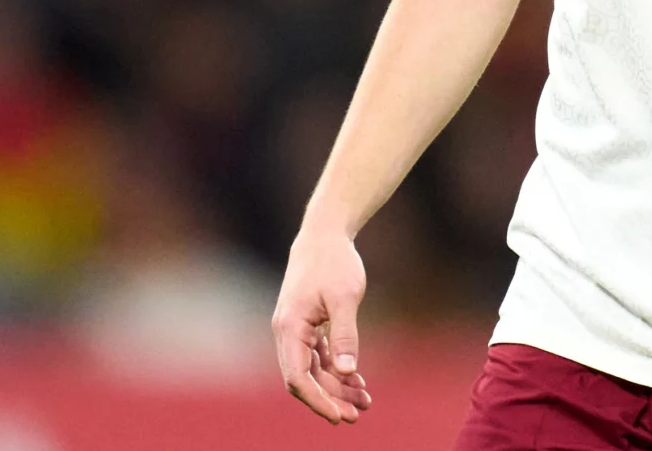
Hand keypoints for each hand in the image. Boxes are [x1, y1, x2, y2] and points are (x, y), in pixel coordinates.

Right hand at [272, 226, 372, 423]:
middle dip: (330, 399)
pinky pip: (318, 357)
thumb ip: (345, 333)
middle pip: (304, 379)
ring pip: (313, 370)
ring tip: (364, 400)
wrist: (325, 234)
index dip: (318, 400)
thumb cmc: (334, 262)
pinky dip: (335, 369)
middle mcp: (287, 333)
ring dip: (335, 387)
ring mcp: (296, 330)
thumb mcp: (345, 297)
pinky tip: (356, 380)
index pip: (298, 377)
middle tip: (357, 413)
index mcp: (290, 328)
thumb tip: (346, 371)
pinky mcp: (307, 325)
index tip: (339, 416)